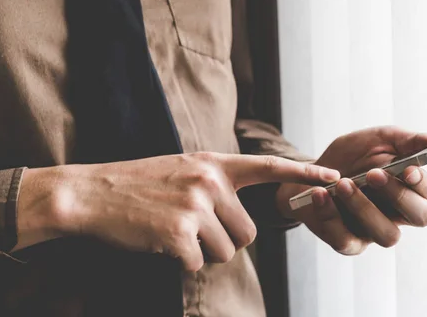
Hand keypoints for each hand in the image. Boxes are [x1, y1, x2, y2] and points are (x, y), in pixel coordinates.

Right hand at [16, 152, 338, 270]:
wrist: (91, 194)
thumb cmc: (135, 185)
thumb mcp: (179, 169)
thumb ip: (212, 183)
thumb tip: (237, 216)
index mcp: (211, 163)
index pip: (267, 167)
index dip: (302, 175)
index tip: (334, 178)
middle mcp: (209, 180)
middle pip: (247, 232)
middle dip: (225, 240)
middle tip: (192, 230)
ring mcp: (195, 205)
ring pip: (226, 251)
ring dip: (202, 252)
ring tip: (172, 233)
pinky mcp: (180, 232)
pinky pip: (198, 263)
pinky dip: (181, 261)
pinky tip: (160, 243)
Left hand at [276, 126, 426, 254]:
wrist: (310, 173)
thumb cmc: (351, 157)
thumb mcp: (377, 140)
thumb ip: (407, 141)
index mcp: (410, 190)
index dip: (422, 183)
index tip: (407, 169)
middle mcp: (397, 214)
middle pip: (420, 217)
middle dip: (399, 195)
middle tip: (373, 174)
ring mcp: (373, 231)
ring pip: (386, 234)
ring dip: (364, 208)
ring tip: (342, 183)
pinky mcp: (347, 242)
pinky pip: (345, 240)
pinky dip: (331, 216)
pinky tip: (321, 194)